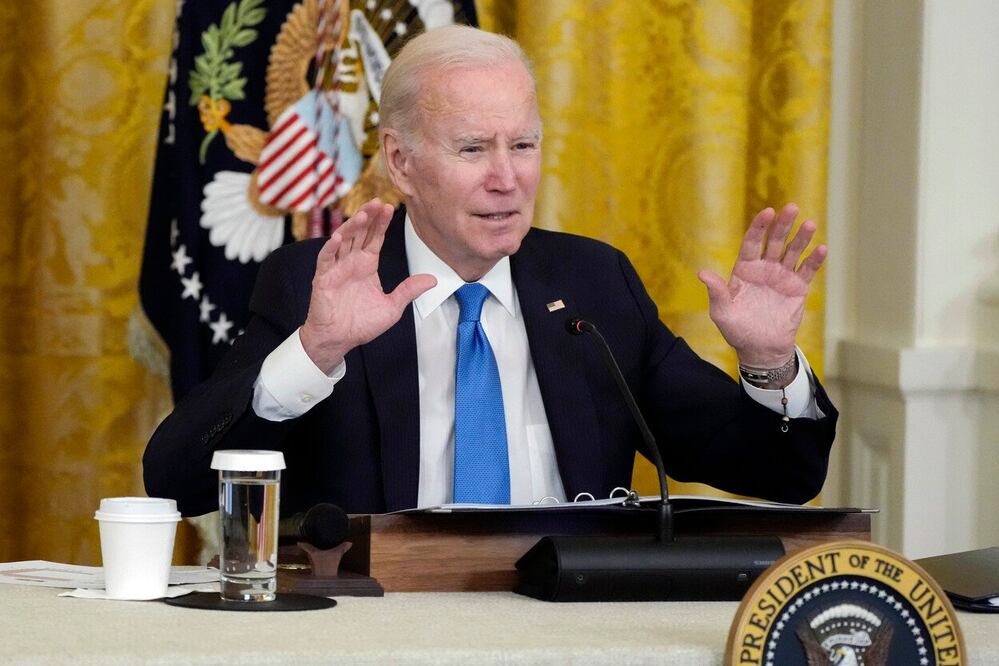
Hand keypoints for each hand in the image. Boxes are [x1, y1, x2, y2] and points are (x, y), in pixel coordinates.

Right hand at [299, 199, 436, 372]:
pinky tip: (338, 237)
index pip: (375, 238)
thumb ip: (409, 291)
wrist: (338, 340)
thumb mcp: (392, 307)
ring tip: (362, 214)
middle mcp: (352, 263)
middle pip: (360, 233)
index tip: (389, 208)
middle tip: (377, 202)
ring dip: (351, 227)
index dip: (381, 223)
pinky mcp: (323, 279)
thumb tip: (432, 280)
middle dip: (368, 217)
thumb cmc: (361, 325)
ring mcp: (336, 269)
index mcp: (367, 266)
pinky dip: (331, 248)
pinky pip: (326, 259)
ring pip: (343, 241)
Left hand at [697, 203, 826, 368]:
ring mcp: (782, 276)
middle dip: (782, 225)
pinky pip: (807, 271)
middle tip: (791, 208)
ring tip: (809, 224)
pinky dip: (814, 260)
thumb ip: (716, 291)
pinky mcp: (797, 288)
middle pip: (775, 241)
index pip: (752, 242)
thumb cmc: (737, 330)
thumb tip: (702, 273)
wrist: (760, 348)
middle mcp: (764, 268)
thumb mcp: (722, 312)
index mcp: (745, 269)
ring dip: (801, 238)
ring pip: (793, 252)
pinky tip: (821, 249)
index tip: (767, 212)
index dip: (759, 227)